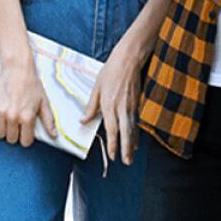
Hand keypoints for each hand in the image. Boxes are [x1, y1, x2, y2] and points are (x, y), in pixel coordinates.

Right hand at [0, 56, 56, 146]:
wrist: (18, 69)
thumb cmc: (32, 85)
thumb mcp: (44, 102)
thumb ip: (48, 121)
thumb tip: (54, 135)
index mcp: (27, 117)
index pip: (25, 142)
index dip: (27, 138)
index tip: (27, 132)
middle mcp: (13, 116)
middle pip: (11, 139)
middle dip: (16, 135)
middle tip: (18, 125)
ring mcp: (1, 112)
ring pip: (0, 134)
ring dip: (4, 130)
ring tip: (10, 121)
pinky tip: (0, 118)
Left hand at [82, 39, 145, 164]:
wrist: (129, 59)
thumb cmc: (111, 71)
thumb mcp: (97, 87)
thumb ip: (91, 106)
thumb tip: (83, 120)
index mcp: (109, 105)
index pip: (112, 129)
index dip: (113, 144)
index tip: (113, 155)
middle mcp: (122, 108)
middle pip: (125, 133)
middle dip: (126, 149)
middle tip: (126, 162)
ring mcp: (131, 105)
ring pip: (133, 129)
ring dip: (132, 143)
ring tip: (131, 156)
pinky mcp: (137, 102)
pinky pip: (136, 121)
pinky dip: (136, 132)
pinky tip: (135, 139)